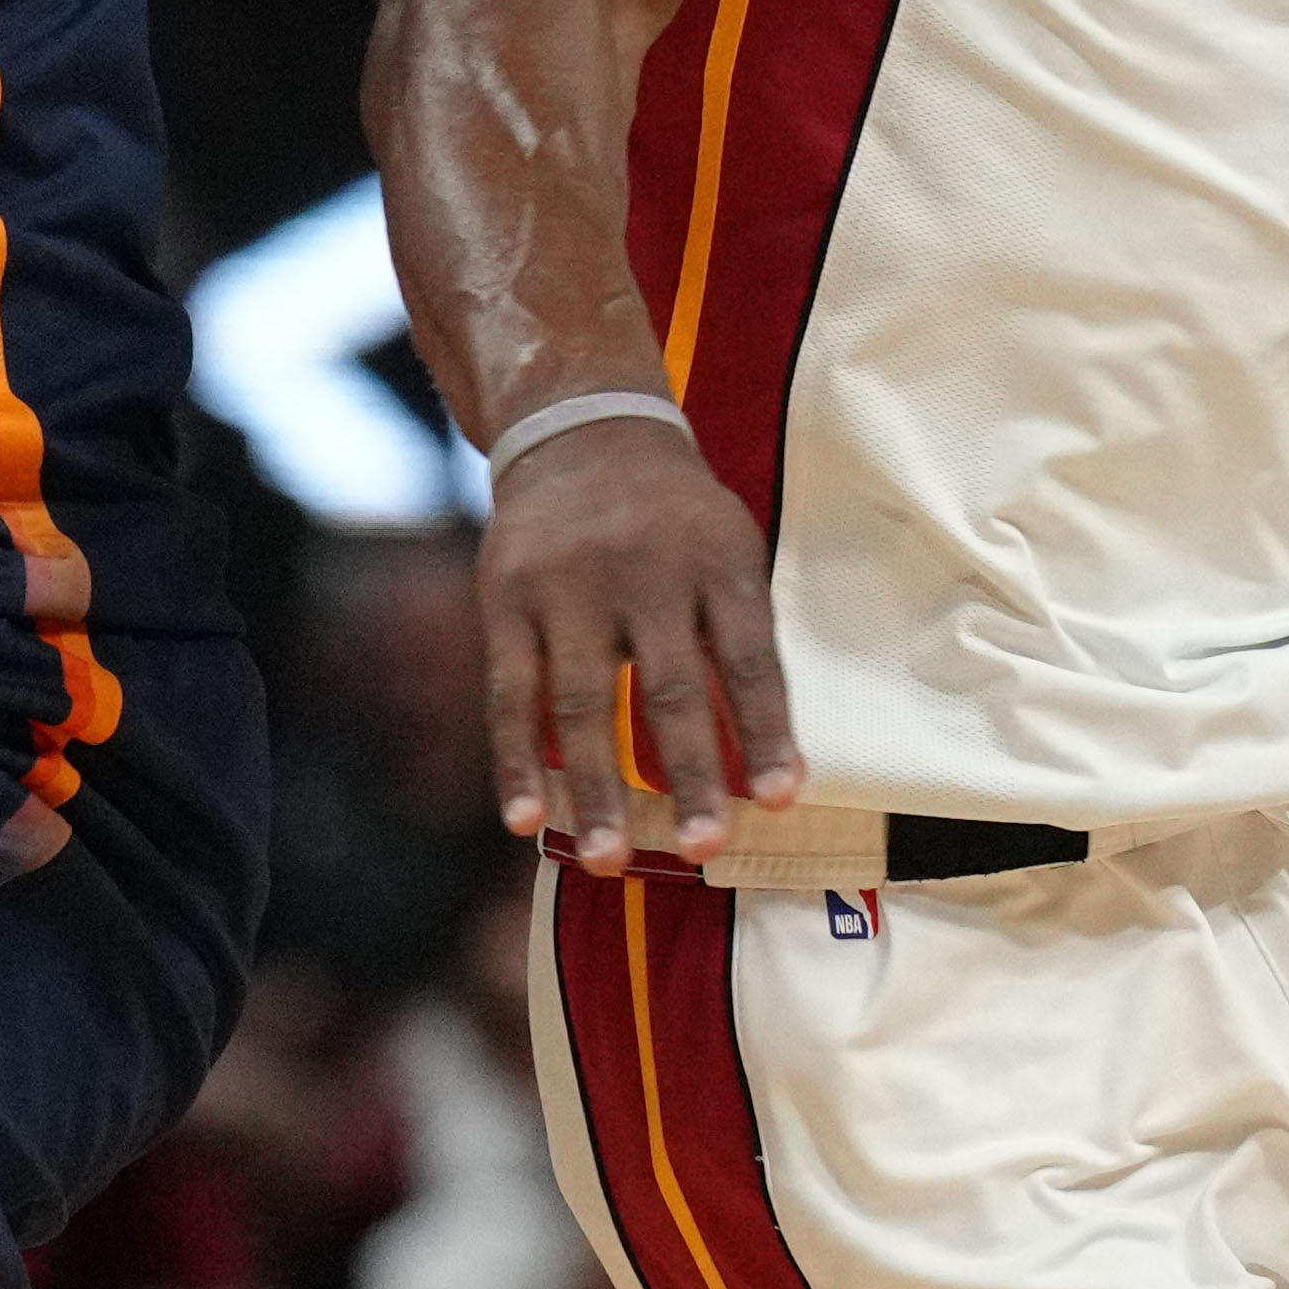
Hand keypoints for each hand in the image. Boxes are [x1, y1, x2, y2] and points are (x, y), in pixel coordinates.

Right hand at [476, 408, 796, 871]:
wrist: (580, 429)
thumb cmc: (676, 519)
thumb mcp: (730, 550)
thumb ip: (740, 642)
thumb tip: (767, 768)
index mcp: (718, 563)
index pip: (750, 659)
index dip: (768, 731)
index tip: (782, 798)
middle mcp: (644, 572)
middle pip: (669, 688)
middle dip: (689, 775)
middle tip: (705, 850)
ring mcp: (568, 587)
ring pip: (582, 703)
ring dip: (597, 789)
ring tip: (608, 860)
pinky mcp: (506, 599)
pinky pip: (511, 694)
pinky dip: (516, 762)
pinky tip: (526, 820)